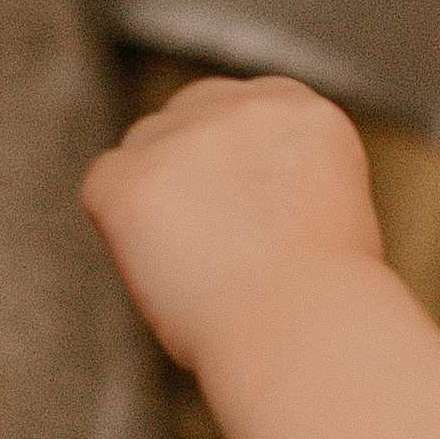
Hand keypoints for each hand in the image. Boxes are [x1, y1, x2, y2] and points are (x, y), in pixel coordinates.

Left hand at [81, 72, 380, 363]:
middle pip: (191, 110)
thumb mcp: (335, 213)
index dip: (236, 160)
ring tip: (195, 264)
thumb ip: (286, 182)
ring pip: (144, 144)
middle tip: (209, 237)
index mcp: (304, 114)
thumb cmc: (323, 304)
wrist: (300, 330)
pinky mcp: (130, 176)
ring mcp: (184, 136)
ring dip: (157, 192)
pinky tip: (162, 266)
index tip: (240, 205)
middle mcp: (246, 108)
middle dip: (192, 164)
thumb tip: (239, 198)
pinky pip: (104, 185)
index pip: (248, 108)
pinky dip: (119, 224)